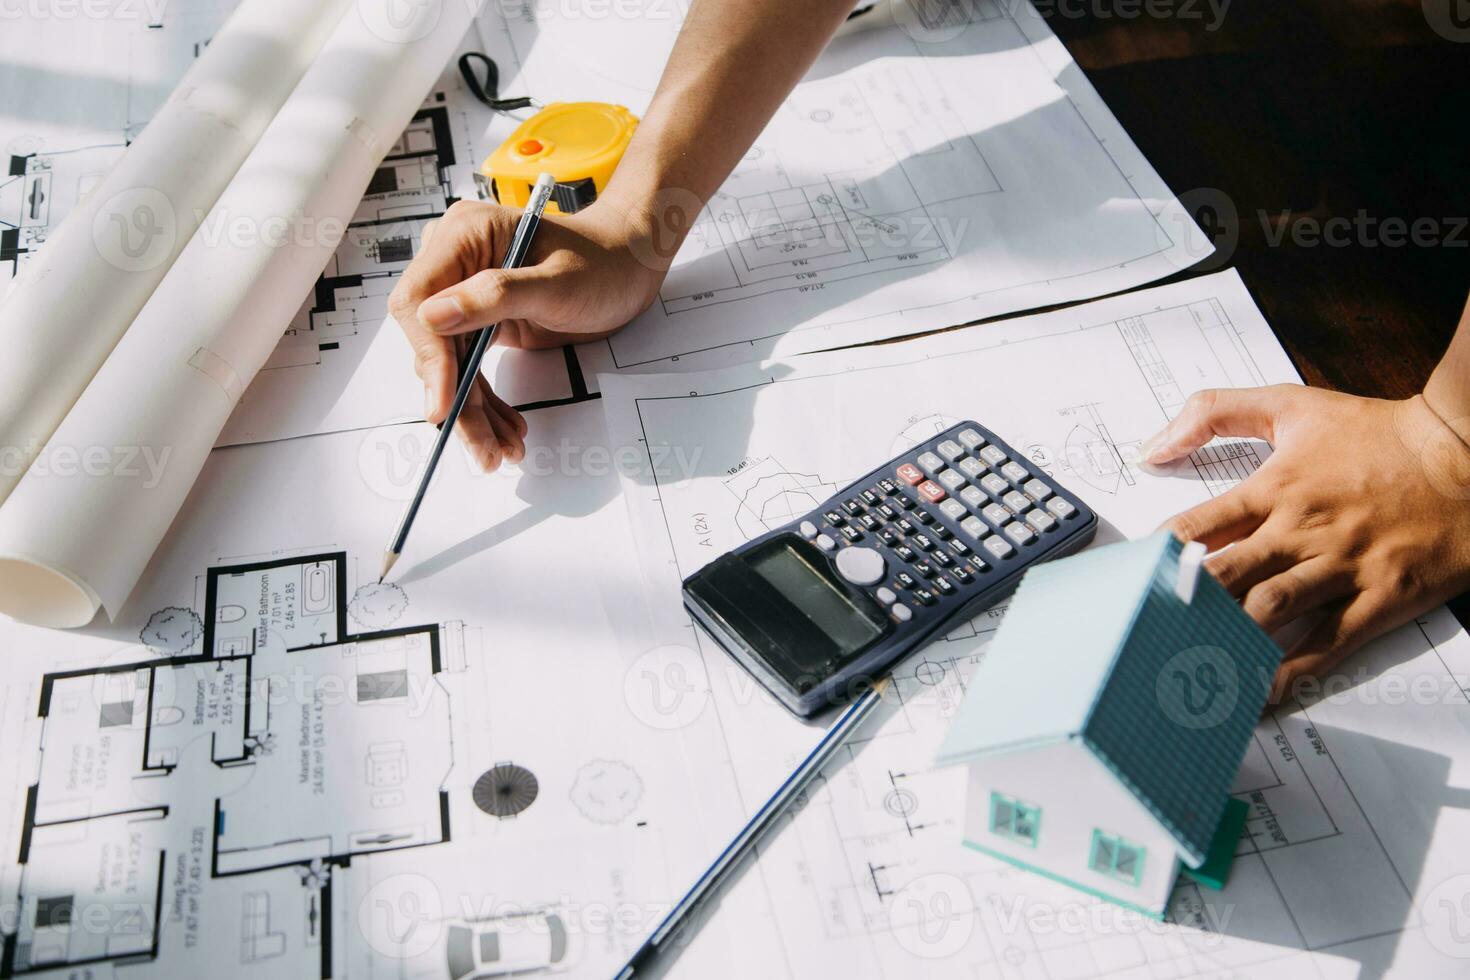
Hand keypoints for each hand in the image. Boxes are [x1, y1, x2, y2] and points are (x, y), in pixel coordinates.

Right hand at [387, 198, 665, 469]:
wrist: (626, 269)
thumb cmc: (601, 264)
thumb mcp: (555, 283)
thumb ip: (495, 296)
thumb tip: (432, 317)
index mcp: (463, 236)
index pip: (419, 301)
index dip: (429, 357)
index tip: (444, 404)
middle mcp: (454, 262)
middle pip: (433, 343)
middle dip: (458, 399)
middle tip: (484, 447)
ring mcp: (465, 295)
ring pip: (451, 364)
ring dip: (474, 412)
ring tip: (502, 450)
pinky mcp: (480, 322)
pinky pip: (469, 368)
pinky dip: (486, 402)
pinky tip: (505, 429)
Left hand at [1143, 385, 1469, 702]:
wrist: (1467, 452)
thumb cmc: (1377, 433)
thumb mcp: (1291, 404)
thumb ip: (1213, 413)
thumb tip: (1152, 447)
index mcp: (1274, 489)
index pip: (1197, 527)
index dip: (1157, 556)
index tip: (1130, 580)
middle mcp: (1301, 531)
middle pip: (1226, 573)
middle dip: (1185, 602)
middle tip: (1147, 631)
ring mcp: (1341, 566)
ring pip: (1271, 609)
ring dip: (1229, 637)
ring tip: (1190, 666)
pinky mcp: (1381, 596)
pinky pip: (1330, 641)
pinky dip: (1293, 670)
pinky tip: (1260, 692)